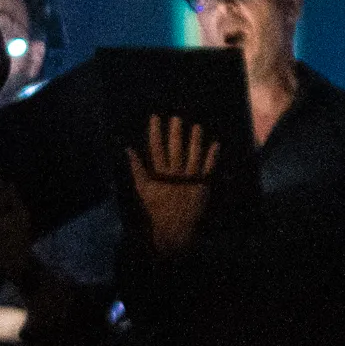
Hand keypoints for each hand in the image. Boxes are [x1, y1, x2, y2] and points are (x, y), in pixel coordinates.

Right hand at [126, 116, 218, 254]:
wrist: (175, 228)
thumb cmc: (157, 207)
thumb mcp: (143, 189)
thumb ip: (136, 168)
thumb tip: (128, 149)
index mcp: (159, 175)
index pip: (156, 149)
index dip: (156, 133)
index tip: (155, 118)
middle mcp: (175, 175)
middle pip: (175, 150)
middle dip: (176, 133)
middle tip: (177, 118)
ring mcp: (190, 180)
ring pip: (193, 157)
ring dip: (195, 141)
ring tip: (197, 126)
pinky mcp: (202, 186)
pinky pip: (208, 169)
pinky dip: (212, 156)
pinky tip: (216, 143)